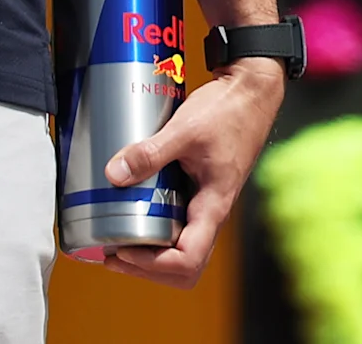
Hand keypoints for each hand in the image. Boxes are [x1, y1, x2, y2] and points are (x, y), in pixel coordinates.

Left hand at [99, 59, 285, 285]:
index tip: (122, 252)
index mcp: (213, 206)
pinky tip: (129, 211)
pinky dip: (153, 227)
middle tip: (110, 254)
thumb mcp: (184, 131)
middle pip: (184, 264)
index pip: (188, 259)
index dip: (153, 266)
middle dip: (147, 268)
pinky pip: (177, 221)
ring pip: (181, 246)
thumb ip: (150, 152)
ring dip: (149, 253)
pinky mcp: (198, 188)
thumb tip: (114, 174)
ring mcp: (205, 201)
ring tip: (115, 241)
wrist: (250, 94)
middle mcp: (210, 211)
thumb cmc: (228, 113)